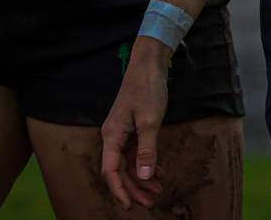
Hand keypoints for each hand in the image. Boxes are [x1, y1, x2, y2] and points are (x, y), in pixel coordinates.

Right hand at [100, 38, 171, 209]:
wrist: (149, 65)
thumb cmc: (147, 89)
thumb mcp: (150, 121)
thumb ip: (147, 149)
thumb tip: (143, 175)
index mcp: (112, 136)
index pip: (111, 171)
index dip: (119, 190)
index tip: (129, 207)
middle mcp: (114, 137)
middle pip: (120, 171)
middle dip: (134, 188)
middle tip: (151, 203)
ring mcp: (123, 133)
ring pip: (130, 163)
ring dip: (142, 177)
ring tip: (158, 191)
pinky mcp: (133, 128)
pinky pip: (137, 152)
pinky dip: (147, 163)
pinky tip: (159, 172)